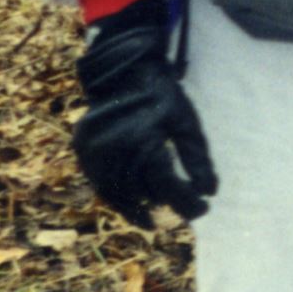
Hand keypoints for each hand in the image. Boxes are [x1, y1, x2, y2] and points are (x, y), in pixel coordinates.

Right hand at [73, 0, 217, 224]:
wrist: (122, 72)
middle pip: (144, 191)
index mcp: (143, 138)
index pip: (168, 185)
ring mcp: (94, 151)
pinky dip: (118, 199)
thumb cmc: (162, 97)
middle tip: (185, 213)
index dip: (187, 202)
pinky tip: (135, 208)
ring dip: (139, 209)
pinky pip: (100, 185)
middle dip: (167, 204)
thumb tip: (209, 193)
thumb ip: (198, 159)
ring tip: (158, 220)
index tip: (204, 209)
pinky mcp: (83, 152)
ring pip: (118, 194)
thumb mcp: (187, 123)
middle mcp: (114, 147)